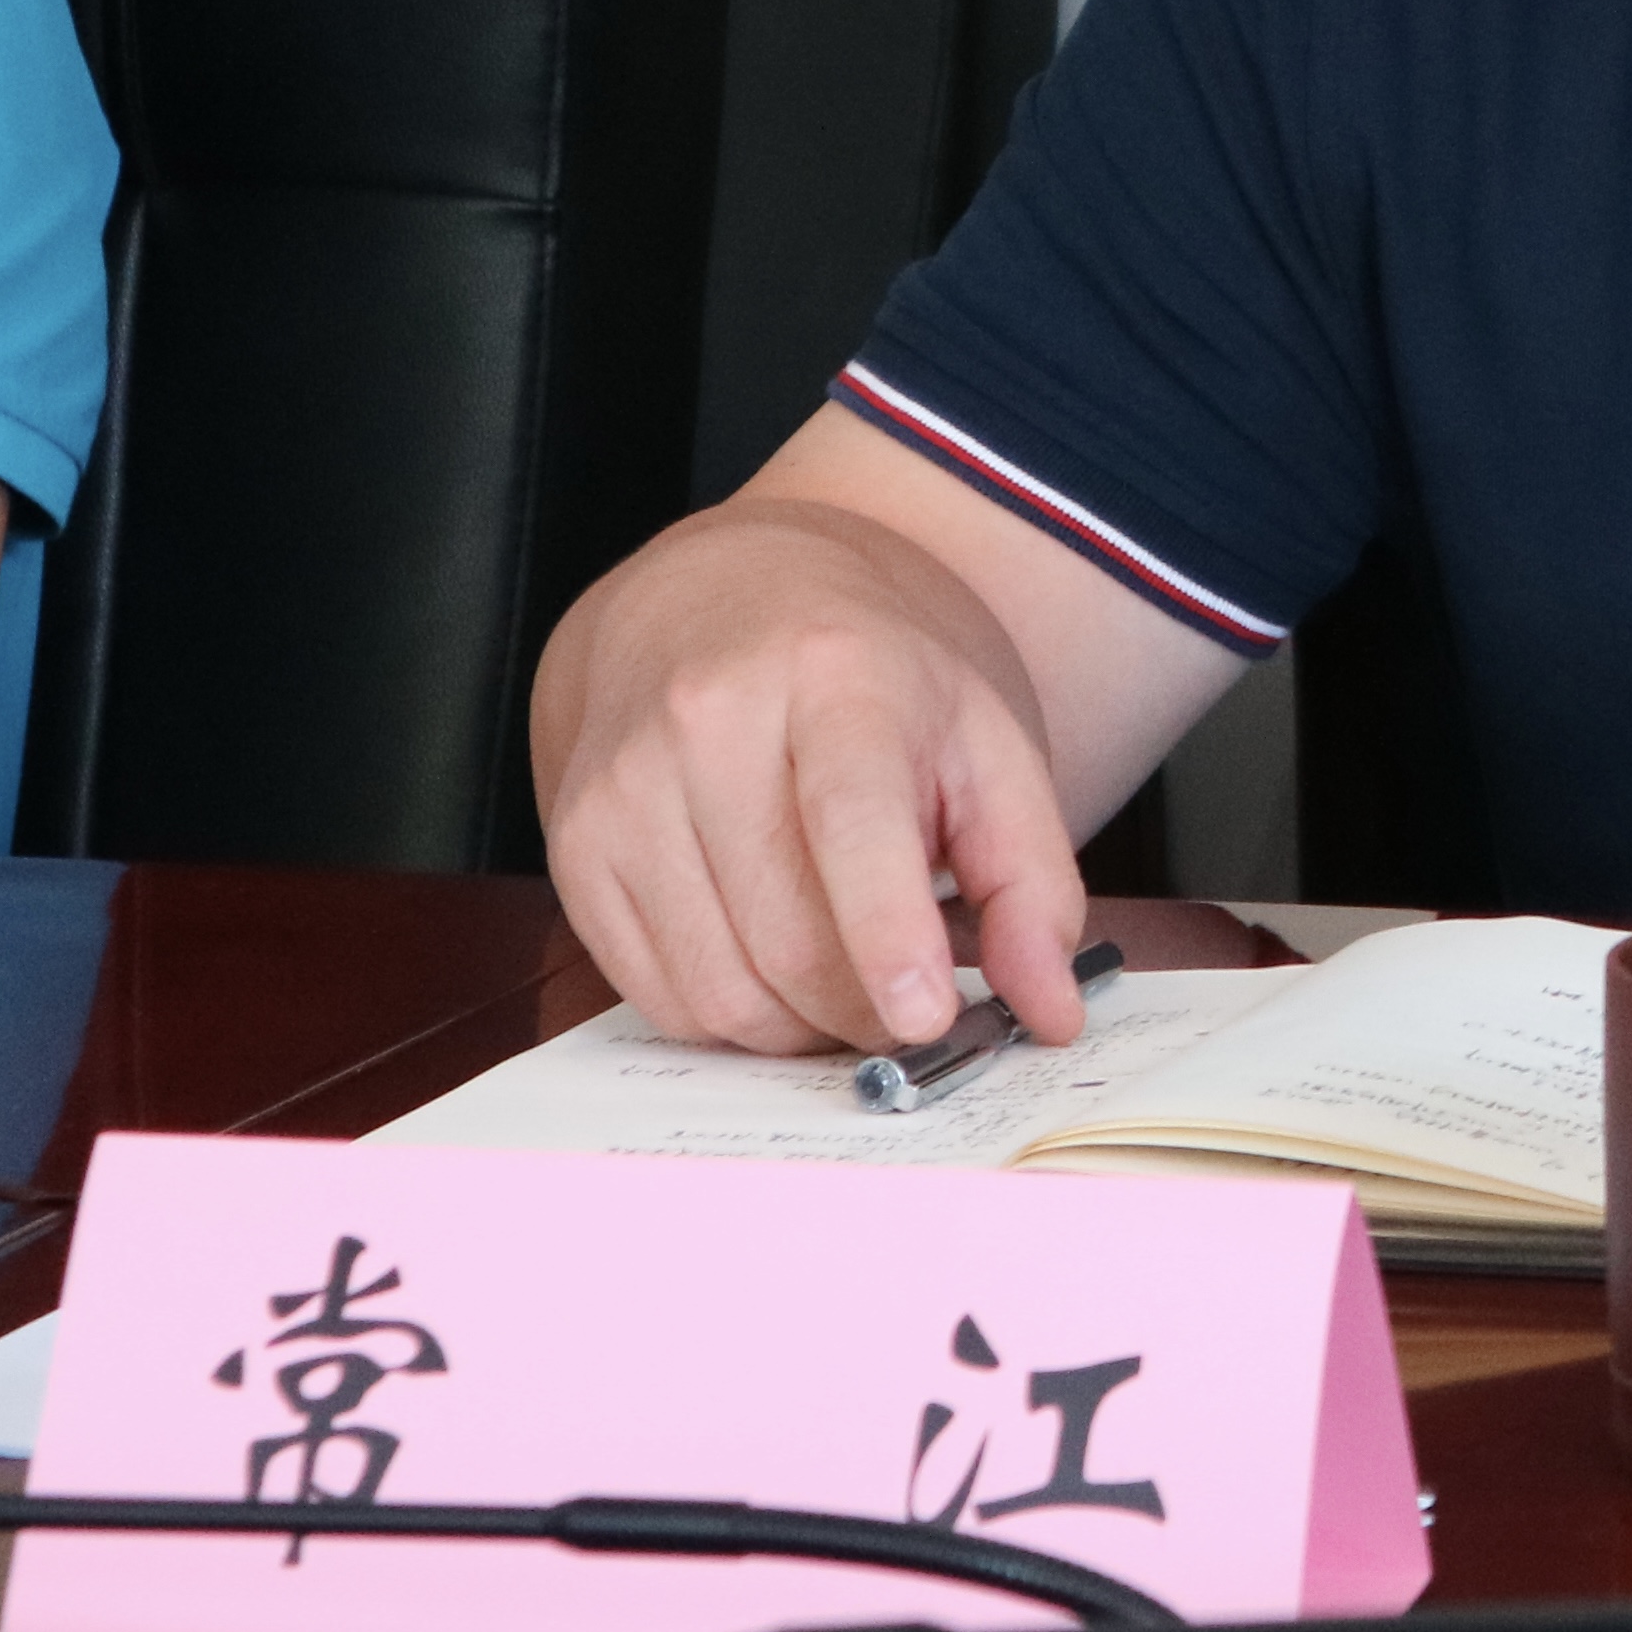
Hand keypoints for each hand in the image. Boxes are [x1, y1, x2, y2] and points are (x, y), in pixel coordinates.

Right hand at [531, 495, 1090, 1059]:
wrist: (723, 603)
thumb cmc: (873, 684)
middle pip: (786, 933)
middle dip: (866, 1009)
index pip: (852, 818)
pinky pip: (659, 997)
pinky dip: (734, 1017)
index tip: (927, 1018)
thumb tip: (1054, 1010)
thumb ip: (1033, 881)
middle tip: (916, 1011)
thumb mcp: (987, 746)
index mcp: (835, 675)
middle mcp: (708, 720)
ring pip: (719, 987)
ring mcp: (626, 786)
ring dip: (802, 1028)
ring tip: (851, 983)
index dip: (887, 931)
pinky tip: (775, 970)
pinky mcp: (576, 849)